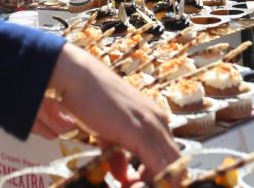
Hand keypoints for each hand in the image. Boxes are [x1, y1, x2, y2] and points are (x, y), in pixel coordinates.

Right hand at [38, 44, 179, 177]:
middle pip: (176, 165)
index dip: (158, 176)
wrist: (78, 76)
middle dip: (157, 182)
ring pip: (173, 168)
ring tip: (130, 187)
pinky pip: (160, 167)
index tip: (139, 183)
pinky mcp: (142, 132)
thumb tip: (121, 174)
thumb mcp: (107, 132)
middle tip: (133, 187)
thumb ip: (118, 155)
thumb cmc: (89, 97)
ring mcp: (153, 126)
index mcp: (154, 119)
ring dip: (153, 183)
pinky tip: (130, 184)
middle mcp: (159, 121)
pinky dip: (150, 182)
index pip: (170, 157)